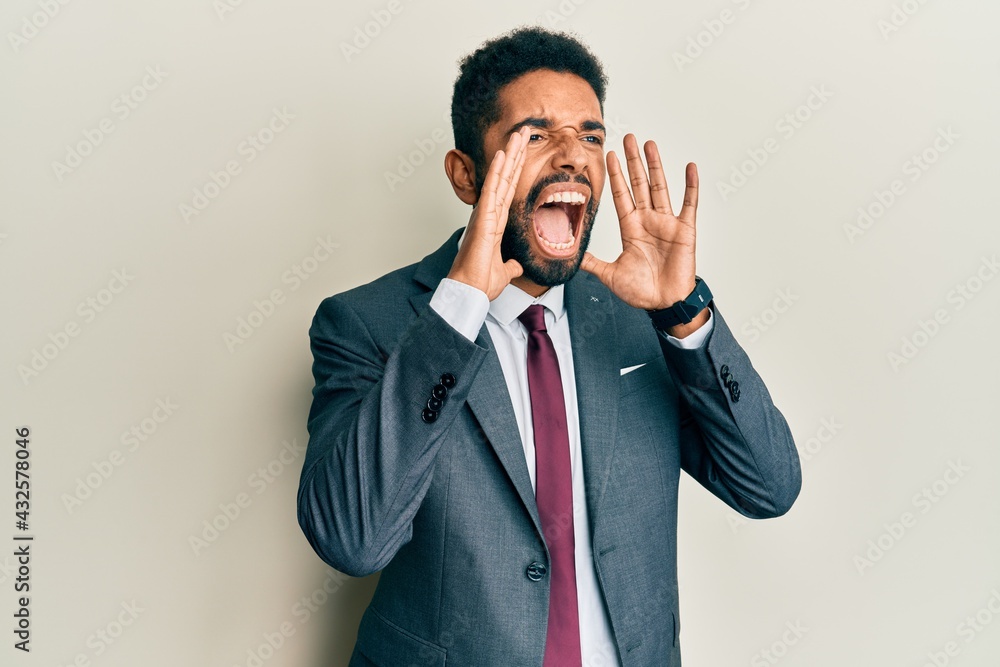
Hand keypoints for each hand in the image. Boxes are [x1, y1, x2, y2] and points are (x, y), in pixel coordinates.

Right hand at [447, 126, 529, 299]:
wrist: (470, 291)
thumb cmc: (481, 282)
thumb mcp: (504, 271)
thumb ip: (510, 265)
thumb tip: (515, 265)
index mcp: (495, 222)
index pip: (509, 189)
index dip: (517, 169)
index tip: (524, 152)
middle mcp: (489, 213)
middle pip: (505, 177)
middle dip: (515, 154)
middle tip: (524, 132)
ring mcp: (486, 213)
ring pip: (499, 178)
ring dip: (509, 155)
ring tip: (518, 134)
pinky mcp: (483, 219)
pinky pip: (492, 191)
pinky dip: (497, 172)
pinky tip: (503, 155)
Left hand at [581, 133, 698, 310]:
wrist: (664, 304)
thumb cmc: (641, 291)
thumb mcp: (609, 275)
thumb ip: (592, 262)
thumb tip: (571, 257)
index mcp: (630, 228)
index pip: (621, 195)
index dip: (615, 176)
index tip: (609, 155)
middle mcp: (648, 221)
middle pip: (638, 184)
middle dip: (632, 161)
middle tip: (628, 138)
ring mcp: (666, 223)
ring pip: (659, 187)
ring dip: (655, 166)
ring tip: (649, 144)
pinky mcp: (684, 230)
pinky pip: (689, 204)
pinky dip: (691, 186)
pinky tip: (690, 167)